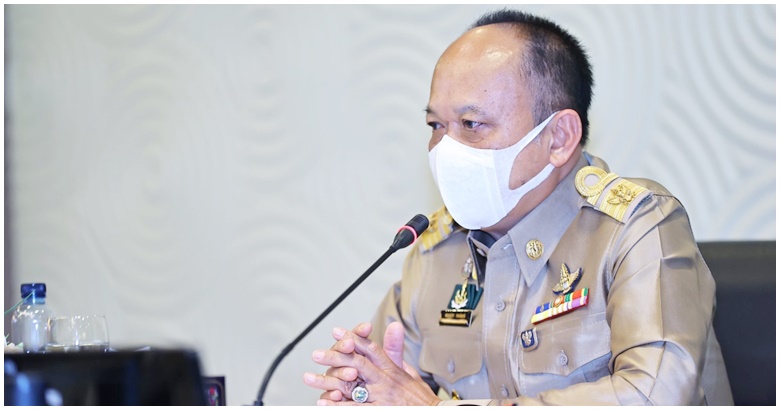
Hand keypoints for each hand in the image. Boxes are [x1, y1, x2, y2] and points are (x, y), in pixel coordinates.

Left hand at [304, 322, 440, 405]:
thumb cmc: (418, 396)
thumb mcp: (408, 371)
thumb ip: (395, 350)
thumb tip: (394, 324)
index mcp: (391, 368)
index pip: (370, 348)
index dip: (352, 338)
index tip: (336, 331)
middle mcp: (385, 380)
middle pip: (357, 364)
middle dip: (335, 357)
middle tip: (316, 353)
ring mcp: (382, 397)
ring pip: (351, 387)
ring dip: (328, 382)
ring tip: (309, 378)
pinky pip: (355, 408)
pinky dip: (338, 406)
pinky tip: (323, 402)